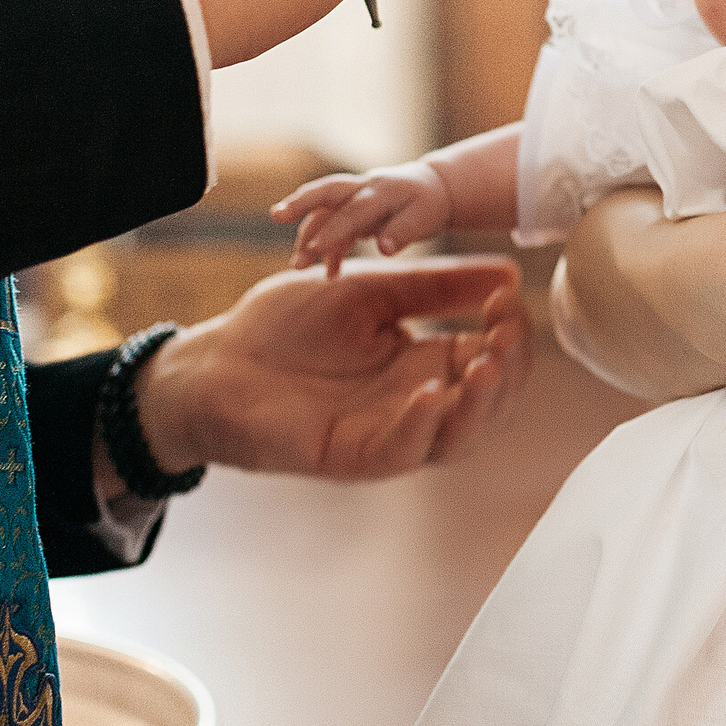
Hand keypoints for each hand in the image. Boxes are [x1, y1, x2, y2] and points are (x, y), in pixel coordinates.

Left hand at [132, 257, 527, 480]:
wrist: (215, 360)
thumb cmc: (285, 326)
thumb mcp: (372, 291)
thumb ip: (435, 286)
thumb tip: (510, 271)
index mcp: (423, 364)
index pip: (491, 359)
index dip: (510, 332)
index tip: (508, 295)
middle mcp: (413, 404)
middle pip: (489, 406)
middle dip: (511, 371)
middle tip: (507, 333)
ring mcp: (385, 432)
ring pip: (456, 438)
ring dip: (482, 405)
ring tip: (489, 364)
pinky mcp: (349, 454)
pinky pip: (399, 451)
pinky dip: (422, 426)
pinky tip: (433, 391)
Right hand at [273, 163, 453, 273]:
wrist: (433, 189)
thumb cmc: (428, 205)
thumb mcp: (424, 218)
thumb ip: (403, 232)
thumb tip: (384, 248)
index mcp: (380, 191)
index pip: (353, 211)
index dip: (333, 230)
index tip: (314, 249)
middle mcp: (362, 189)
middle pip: (327, 193)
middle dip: (300, 204)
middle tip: (276, 215)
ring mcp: (354, 196)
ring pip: (324, 212)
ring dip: (308, 235)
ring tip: (298, 265)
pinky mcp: (351, 208)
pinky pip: (331, 224)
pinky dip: (327, 247)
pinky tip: (328, 272)